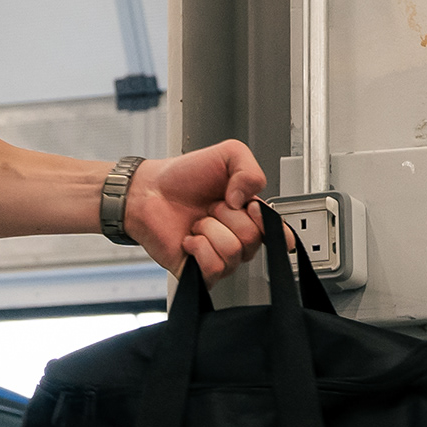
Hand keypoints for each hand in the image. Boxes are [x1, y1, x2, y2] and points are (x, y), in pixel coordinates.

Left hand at [124, 139, 272, 279]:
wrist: (148, 191)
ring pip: (234, 252)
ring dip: (211, 230)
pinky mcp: (201, 272)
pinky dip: (200, 248)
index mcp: (249, 215)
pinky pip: (215, 269)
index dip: (271, 225)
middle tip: (211, 207)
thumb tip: (247, 203)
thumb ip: (250, 170)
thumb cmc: (183, 176)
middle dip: (227, 216)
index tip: (252, 207)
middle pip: (254, 239)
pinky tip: (190, 239)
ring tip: (198, 221)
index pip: (279, 234)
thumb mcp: (228, 154)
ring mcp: (220, 257)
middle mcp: (237, 238)